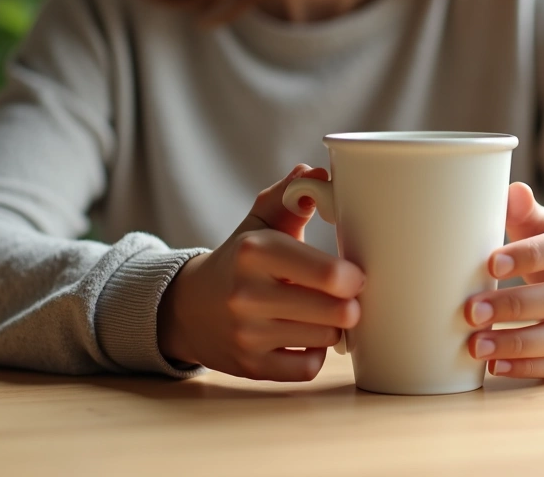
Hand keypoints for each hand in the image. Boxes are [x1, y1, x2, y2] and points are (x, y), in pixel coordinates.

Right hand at [157, 165, 364, 380]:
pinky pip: (308, 369)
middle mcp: (247, 294)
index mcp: (254, 251)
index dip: (354, 277)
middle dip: (350, 305)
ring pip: (326, 339)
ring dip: (333, 328)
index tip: (356, 275)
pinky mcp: (250, 367)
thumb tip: (319, 175)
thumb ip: (290, 196)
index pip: (328, 274)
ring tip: (322, 314)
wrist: (188, 308)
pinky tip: (305, 339)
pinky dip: (315, 356)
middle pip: (336, 311)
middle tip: (347, 298)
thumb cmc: (239, 260)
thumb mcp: (259, 223)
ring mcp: (247, 335)